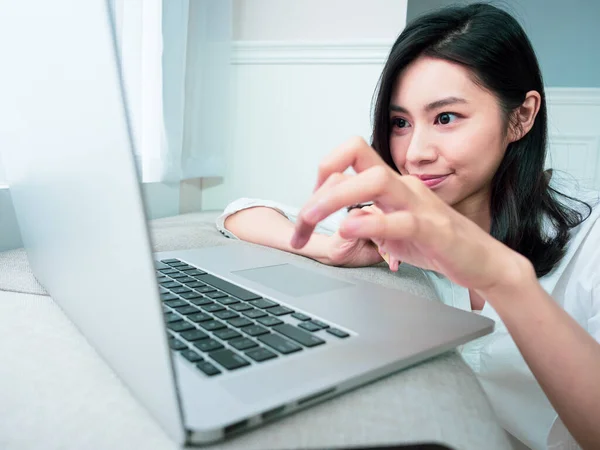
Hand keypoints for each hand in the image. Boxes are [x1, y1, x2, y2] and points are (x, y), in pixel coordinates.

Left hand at [291, 137, 531, 292]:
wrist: (484, 262)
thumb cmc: (439, 244)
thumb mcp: (393, 231)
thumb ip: (369, 220)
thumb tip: (345, 219)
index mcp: (393, 184)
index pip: (351, 158)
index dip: (324, 171)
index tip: (311, 203)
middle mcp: (404, 186)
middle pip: (356, 160)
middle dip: (320, 189)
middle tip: (302, 220)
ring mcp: (419, 205)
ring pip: (375, 181)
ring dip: (335, 198)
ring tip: (313, 218)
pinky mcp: (433, 229)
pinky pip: (400, 220)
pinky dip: (370, 224)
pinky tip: (349, 231)